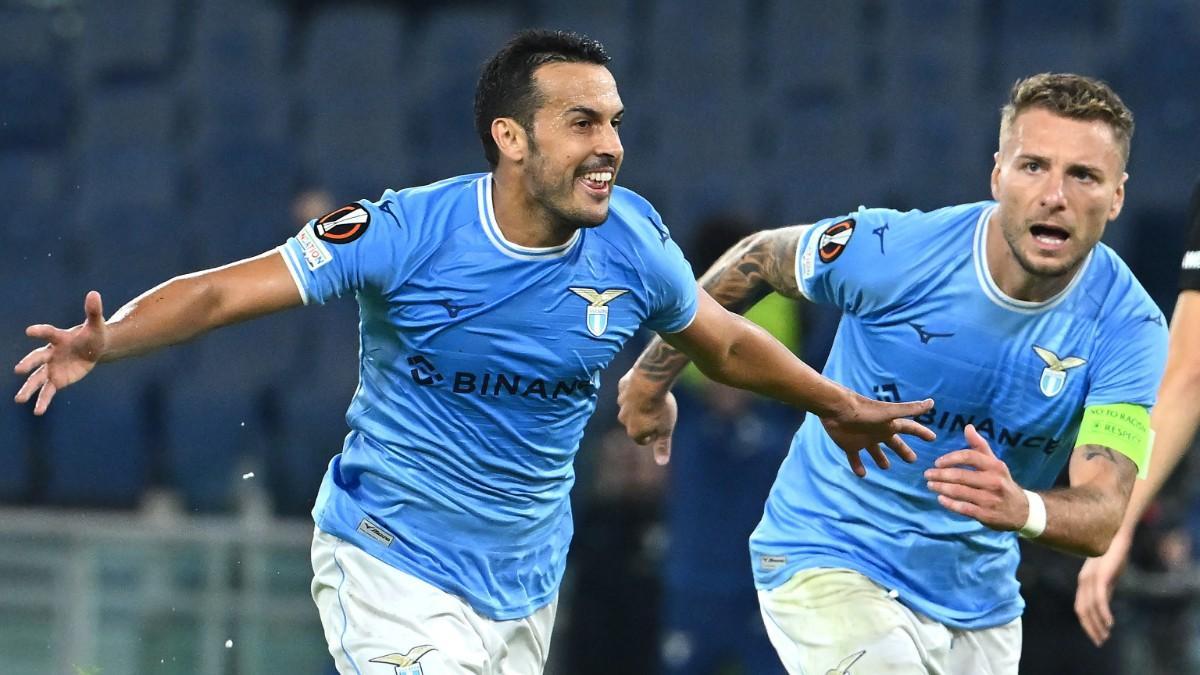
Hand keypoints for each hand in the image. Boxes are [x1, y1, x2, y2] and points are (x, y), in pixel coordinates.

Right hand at [14, 291, 108, 414]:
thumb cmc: (93, 335)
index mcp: (59, 338)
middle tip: (18, 370)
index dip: (40, 331)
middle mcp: (50, 353)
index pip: (48, 333)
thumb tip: (94, 293)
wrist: (94, 349)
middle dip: (28, 364)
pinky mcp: (57, 380)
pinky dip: (43, 401)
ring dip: (28, 389)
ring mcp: (51, 368)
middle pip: (36, 358)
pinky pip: (48, 392)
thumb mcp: (96, 324)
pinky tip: (38, 411)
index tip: (29, 331)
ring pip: (37, 379)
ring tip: (19, 400)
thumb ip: (93, 311)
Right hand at [617, 373, 676, 464]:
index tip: (661, 426)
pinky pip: (628, 390)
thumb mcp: (666, 429)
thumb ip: (662, 446)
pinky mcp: (621, 386)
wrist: (649, 381)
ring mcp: (621, 402)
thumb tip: (662, 463)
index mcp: (634, 432)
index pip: (642, 439)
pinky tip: (646, 385)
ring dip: (639, 403)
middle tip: (658, 411)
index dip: (653, 434)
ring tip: (654, 397)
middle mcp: (623, 419)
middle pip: (634, 423)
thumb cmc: (659, 407)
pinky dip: (635, 390)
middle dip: (644, 419)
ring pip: (630, 406)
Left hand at [819, 393, 935, 476]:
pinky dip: (858, 466)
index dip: (921, 432)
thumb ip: (910, 410)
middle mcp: (878, 432)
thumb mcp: (890, 412)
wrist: (836, 409)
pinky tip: (862, 475)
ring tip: (886, 467)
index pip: (910, 428)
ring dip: (880, 459)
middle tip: (913, 460)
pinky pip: (854, 458)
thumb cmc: (864, 411)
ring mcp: (863, 439)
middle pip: (894, 443)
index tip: (932, 438)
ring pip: (875, 451)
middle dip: (903, 450)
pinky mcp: (849, 445)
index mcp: (889, 424)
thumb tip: (932, 402)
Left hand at [924, 424, 1026, 528]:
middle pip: (961, 476)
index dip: (951, 458)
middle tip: (927, 474)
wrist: (1022, 511)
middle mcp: (994, 482)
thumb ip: (980, 446)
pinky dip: (949, 504)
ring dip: (941, 488)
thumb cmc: (1002, 482)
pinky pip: (964, 508)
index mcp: (995, 466)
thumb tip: (968, 427)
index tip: (937, 462)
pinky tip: (940, 499)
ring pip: (960, 492)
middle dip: (940, 475)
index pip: (969, 456)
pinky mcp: (986, 515)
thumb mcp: (995, 463)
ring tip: (930, 485)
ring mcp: (990, 499)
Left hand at [1075, 530, 1131, 645]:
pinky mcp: (1100, 576)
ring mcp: (1091, 578)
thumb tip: (1104, 602)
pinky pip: (1099, 599)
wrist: (1116, 534)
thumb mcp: (1108, 573)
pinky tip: (1109, 623)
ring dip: (1097, 624)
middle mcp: (1084, 580)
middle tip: (1099, 641)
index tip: (1095, 635)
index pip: (1081, 606)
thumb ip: (1105, 587)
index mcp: (1084, 580)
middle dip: (1090, 628)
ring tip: (1105, 636)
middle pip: (1082, 610)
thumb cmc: (1113, 552)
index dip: (1086, 622)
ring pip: (1090, 607)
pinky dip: (1103, 613)